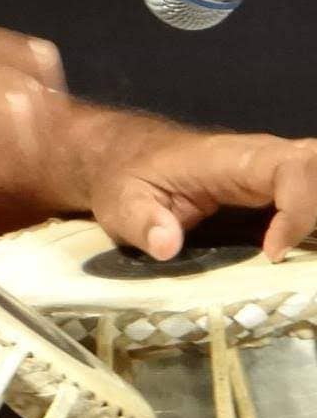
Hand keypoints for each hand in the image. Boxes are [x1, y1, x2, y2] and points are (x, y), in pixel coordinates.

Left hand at [73, 112, 316, 261]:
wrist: (119, 156)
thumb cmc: (123, 178)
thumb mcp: (121, 203)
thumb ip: (143, 222)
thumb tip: (167, 245)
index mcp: (225, 159)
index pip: (289, 168)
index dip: (298, 210)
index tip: (271, 254)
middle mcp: (256, 158)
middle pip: (315, 166)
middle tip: (305, 258)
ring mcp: (265, 169)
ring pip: (316, 176)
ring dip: (316, 216)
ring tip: (302, 261)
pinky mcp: (268, 186)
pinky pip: (306, 192)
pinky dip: (309, 218)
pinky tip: (296, 253)